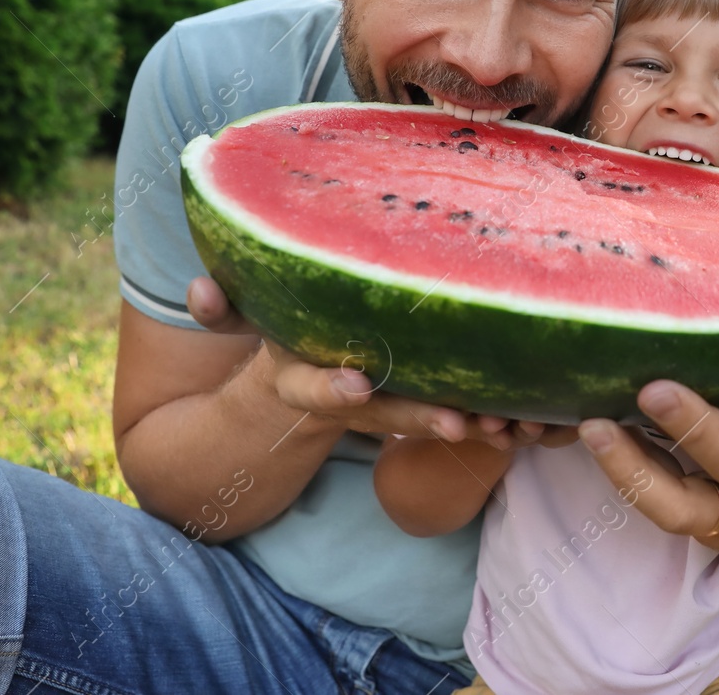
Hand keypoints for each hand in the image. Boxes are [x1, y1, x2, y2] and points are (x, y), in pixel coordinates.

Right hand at [186, 276, 525, 445]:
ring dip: (462, 421)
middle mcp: (345, 398)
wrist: (287, 388)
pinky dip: (482, 416)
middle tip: (458, 423)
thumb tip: (196, 293)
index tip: (355, 385)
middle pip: (384, 414)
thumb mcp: (243, 322)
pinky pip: (449, 410)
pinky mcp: (411, 400)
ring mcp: (379, 406)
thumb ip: (222, 309)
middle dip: (419, 418)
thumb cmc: (277, 333)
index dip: (331, 389)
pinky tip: (522, 416)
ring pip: (424, 418)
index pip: (312, 387)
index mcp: (300, 378)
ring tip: (501, 424)